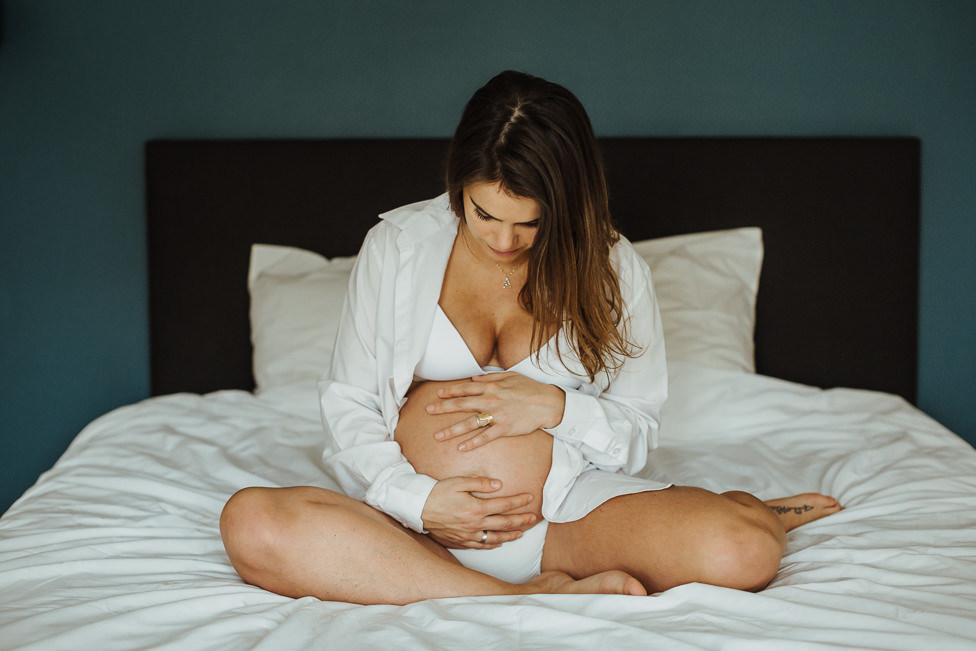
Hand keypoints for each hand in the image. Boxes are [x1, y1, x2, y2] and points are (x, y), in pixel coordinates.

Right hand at [421, 476, 536, 548]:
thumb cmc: (437, 492)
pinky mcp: (460, 541)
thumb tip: (499, 485)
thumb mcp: (458, 481)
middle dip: (521, 520)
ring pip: (495, 538)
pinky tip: (499, 542)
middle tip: (533, 518)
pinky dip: (493, 544)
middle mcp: (474, 524)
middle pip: (504, 523)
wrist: (417, 508)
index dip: (518, 501)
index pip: (503, 505)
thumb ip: (480, 483)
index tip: (530, 498)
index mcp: (476, 508)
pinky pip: (481, 545)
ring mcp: (468, 535)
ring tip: (521, 533)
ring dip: (510, 535)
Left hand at [426, 372, 565, 451]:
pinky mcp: (504, 428)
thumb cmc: (529, 388)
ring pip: (470, 423)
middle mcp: (491, 400)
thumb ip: (489, 377)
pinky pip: (485, 437)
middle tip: (428, 411)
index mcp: (491, 387)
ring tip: (438, 436)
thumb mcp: (509, 376)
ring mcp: (497, 415)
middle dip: (443, 408)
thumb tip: (472, 378)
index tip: (437, 394)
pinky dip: (473, 443)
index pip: (465, 388)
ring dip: (452, 430)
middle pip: (462, 405)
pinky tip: (461, 448)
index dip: (450, 391)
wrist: (547, 403)